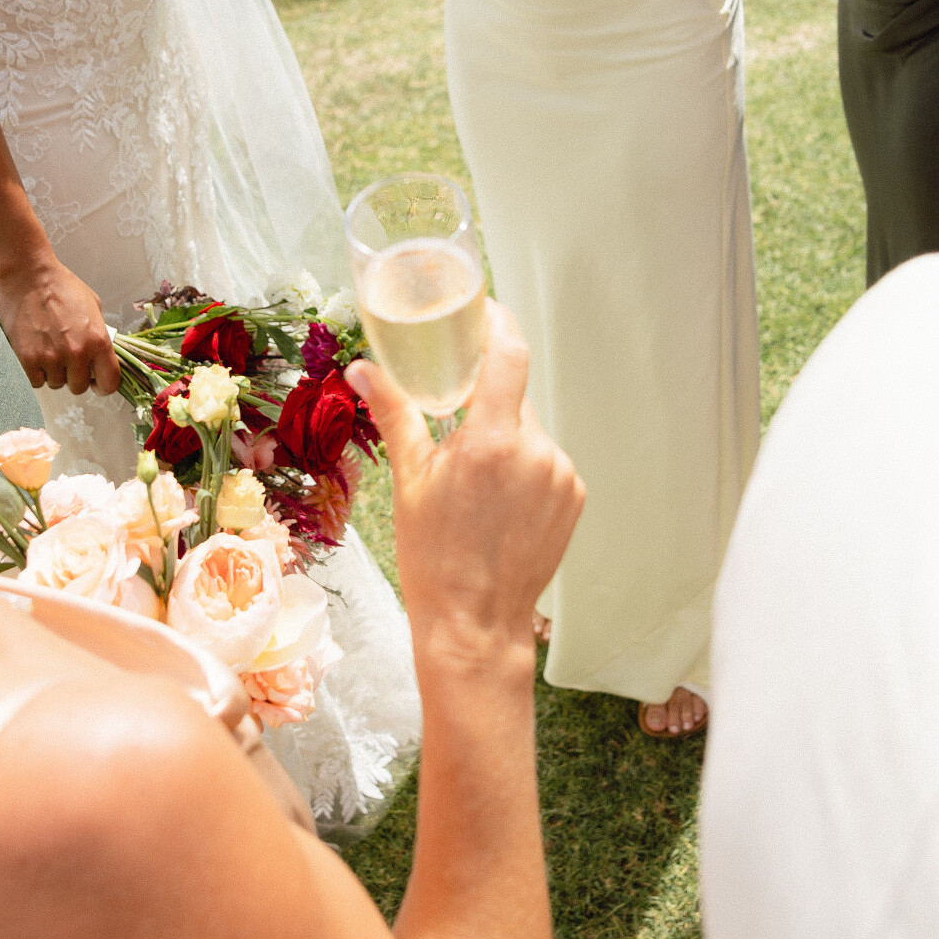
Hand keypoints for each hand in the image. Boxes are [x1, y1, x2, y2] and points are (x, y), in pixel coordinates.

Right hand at [0, 254, 119, 395]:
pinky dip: (36, 372)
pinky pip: (36, 382)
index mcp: (98, 340)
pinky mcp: (28, 359)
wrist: (29, 276)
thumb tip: (101, 356)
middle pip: (79, 387)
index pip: (110, 382)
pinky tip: (36, 352)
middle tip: (66, 358)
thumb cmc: (61, 286)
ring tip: (48, 347)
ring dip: (54, 372)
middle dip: (74, 376)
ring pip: (56, 384)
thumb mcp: (93, 306)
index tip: (97, 381)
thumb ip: (99, 335)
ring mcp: (51, 358)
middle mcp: (77, 353)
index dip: (103, 385)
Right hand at [348, 302, 582, 667]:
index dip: (497, 324)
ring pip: (530, 431)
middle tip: (455, 420)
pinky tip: (499, 501)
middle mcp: (537, 452)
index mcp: (491, 441)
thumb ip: (394, 413)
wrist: (475, 625)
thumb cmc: (433, 557)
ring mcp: (562, 476)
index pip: (508, 353)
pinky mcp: (574, 497)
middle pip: (513, 397)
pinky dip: (525, 466)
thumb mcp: (408, 480)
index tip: (482, 313)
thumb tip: (363, 368)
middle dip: (486, 400)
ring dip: (505, 438)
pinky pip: (547, 461)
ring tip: (475, 481)